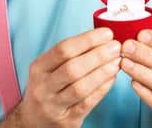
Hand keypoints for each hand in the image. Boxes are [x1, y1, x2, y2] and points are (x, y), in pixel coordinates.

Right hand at [0, 27, 121, 127]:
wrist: (35, 121)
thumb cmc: (48, 89)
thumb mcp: (48, 69)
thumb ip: (70, 55)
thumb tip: (102, 38)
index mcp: (38, 68)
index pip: (63, 49)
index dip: (87, 40)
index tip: (106, 33)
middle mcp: (42, 87)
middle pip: (72, 68)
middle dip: (98, 55)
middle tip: (116, 47)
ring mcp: (53, 106)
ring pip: (80, 87)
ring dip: (102, 72)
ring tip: (117, 62)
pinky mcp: (66, 121)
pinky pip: (87, 103)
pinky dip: (102, 89)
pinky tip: (112, 78)